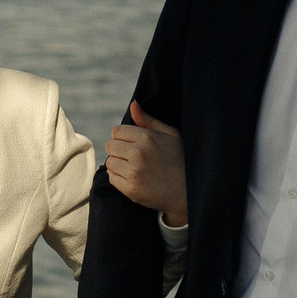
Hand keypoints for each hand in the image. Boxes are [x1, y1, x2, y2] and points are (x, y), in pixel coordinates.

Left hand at [105, 101, 187, 226]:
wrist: (187, 193)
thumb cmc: (180, 160)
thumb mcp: (170, 135)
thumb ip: (148, 120)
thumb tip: (133, 104)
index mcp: (147, 137)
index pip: (117, 131)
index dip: (122, 137)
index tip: (131, 144)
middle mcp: (139, 153)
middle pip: (110, 146)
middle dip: (119, 151)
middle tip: (132, 158)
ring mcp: (134, 172)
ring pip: (109, 162)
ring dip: (118, 165)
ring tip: (134, 169)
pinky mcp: (131, 189)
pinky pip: (112, 178)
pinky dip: (118, 179)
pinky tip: (133, 179)